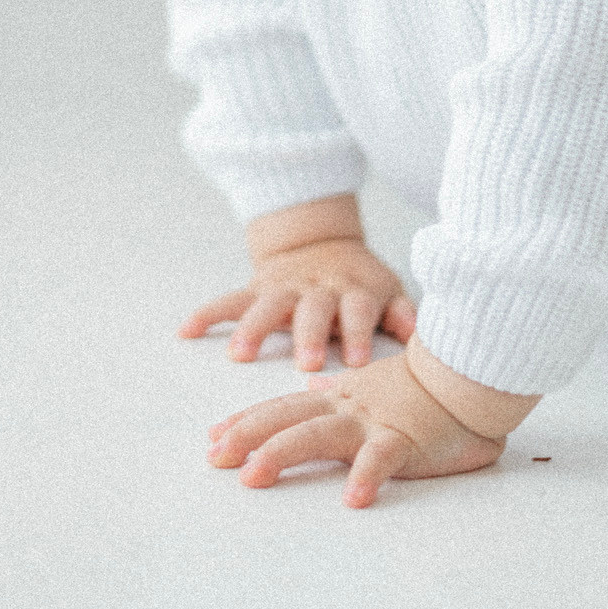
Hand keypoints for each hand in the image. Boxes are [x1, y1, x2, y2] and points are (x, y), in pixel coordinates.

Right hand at [179, 237, 416, 371]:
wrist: (319, 243)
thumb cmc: (359, 282)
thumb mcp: (386, 291)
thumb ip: (402, 313)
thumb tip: (420, 334)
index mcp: (353, 290)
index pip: (358, 310)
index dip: (357, 333)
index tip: (356, 362)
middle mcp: (317, 288)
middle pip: (312, 310)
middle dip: (308, 336)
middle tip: (306, 364)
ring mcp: (284, 287)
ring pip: (267, 305)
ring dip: (254, 329)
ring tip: (240, 355)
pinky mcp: (256, 288)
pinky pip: (229, 300)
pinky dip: (208, 314)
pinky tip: (187, 330)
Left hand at [207, 349, 503, 507]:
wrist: (467, 373)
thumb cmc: (422, 386)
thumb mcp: (370, 384)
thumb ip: (339, 390)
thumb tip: (311, 385)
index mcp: (338, 397)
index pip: (282, 408)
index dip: (246, 422)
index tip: (213, 437)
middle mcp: (346, 407)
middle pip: (286, 419)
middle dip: (246, 436)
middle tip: (214, 458)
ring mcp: (372, 422)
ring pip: (318, 434)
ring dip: (282, 453)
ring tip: (253, 477)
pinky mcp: (404, 439)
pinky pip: (382, 459)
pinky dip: (366, 476)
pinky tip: (351, 499)